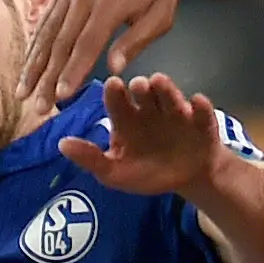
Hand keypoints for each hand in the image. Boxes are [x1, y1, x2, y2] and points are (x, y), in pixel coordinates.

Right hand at [21, 0, 186, 109]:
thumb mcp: (160, 15)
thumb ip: (135, 41)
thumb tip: (115, 68)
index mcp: (110, 1)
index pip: (86, 43)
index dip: (72, 71)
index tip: (61, 96)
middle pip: (60, 41)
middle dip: (47, 77)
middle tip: (38, 105)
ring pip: (46, 31)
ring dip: (33, 64)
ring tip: (23, 91)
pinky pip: (45, 19)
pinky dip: (34, 44)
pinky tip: (27, 64)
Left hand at [61, 74, 221, 196]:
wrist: (187, 180)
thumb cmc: (147, 172)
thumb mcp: (115, 172)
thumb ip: (91, 159)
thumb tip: (61, 144)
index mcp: (126, 118)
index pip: (117, 101)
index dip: (115, 93)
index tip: (113, 85)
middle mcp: (150, 109)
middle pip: (144, 94)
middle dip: (141, 88)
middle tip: (137, 85)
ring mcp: (176, 113)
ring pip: (170, 97)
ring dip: (166, 90)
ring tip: (160, 82)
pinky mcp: (201, 122)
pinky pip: (201, 113)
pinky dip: (200, 107)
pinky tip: (197, 101)